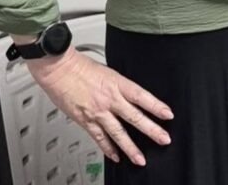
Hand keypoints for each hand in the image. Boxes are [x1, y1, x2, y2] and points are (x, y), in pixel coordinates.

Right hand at [25, 47, 172, 164]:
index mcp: (118, 84)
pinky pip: (99, 138)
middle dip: (152, 130)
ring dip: (131, 148)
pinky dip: (108, 149)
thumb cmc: (81, 68)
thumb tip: (130, 97)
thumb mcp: (109, 73)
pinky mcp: (85, 121)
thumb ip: (119, 88)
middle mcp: (110, 99)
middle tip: (163, 139)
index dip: (156, 106)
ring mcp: (98, 112)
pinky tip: (116, 156)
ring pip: (118, 133)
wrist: (59, 70)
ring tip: (140, 159)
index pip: (142, 97)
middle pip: (135, 117)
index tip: (168, 115)